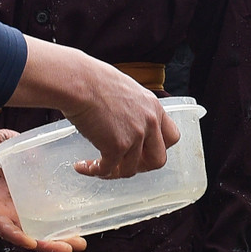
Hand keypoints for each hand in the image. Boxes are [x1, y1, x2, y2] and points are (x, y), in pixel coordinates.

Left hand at [0, 128, 86, 251]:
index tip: (84, 220)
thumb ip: (28, 148)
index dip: (64, 216)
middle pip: (41, 228)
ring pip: (28, 234)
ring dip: (47, 244)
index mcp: (20, 191)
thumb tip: (47, 154)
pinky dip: (19, 237)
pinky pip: (5, 229)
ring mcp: (1, 212)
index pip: (46, 208)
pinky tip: (33, 244)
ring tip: (67, 250)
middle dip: (62, 238)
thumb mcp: (8, 144)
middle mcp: (13, 206)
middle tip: (82, 242)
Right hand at [63, 60, 179, 179]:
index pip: (171, 137)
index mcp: (153, 107)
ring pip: (130, 169)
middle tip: (123, 163)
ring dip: (113, 171)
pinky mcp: (116, 146)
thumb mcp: (125, 90)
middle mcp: (149, 123)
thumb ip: (132, 108)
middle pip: (158, 159)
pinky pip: (107, 170)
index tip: (142, 150)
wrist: (78, 81)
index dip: (157, 148)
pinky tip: (82, 166)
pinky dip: (94, 171)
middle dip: (141, 166)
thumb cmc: (93, 79)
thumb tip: (123, 120)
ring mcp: (135, 136)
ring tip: (96, 166)